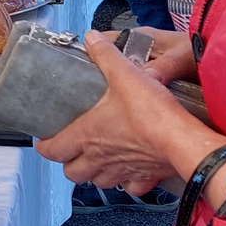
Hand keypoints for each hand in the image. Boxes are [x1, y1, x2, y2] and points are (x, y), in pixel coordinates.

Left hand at [36, 31, 196, 194]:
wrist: (182, 140)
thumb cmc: (152, 113)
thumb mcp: (124, 74)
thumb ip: (105, 55)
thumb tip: (92, 39)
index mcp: (87, 134)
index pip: (53, 149)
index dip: (44, 146)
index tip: (43, 141)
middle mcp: (100, 157)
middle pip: (72, 172)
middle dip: (69, 163)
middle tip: (72, 150)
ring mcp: (121, 171)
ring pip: (98, 182)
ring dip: (94, 173)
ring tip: (98, 159)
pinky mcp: (144, 177)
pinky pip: (129, 187)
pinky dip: (126, 181)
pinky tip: (130, 170)